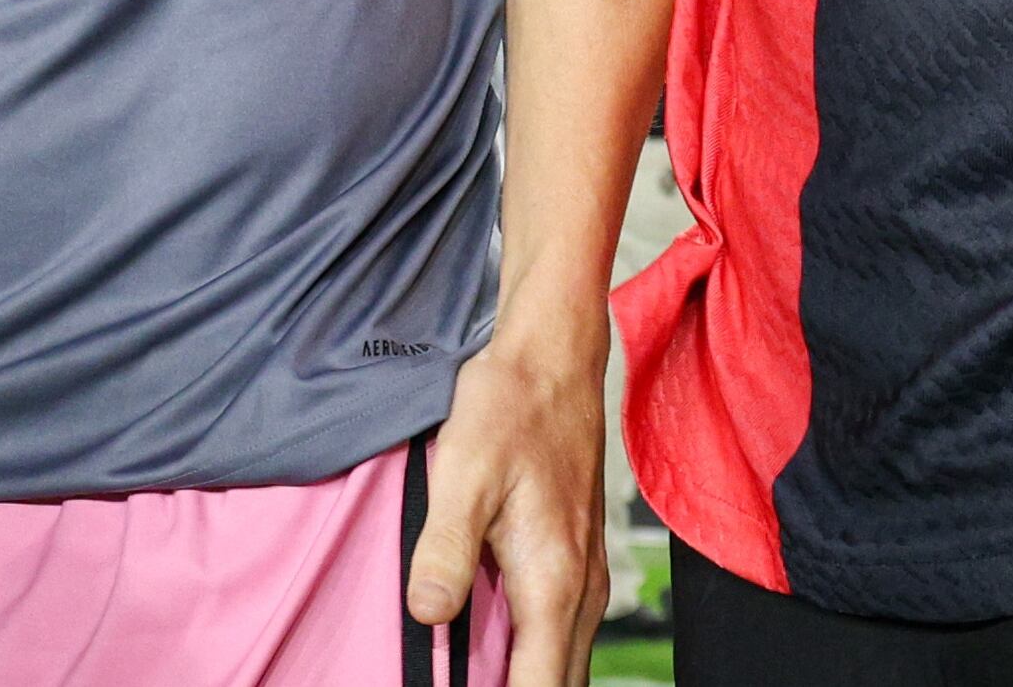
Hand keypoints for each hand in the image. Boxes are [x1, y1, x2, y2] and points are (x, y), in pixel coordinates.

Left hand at [407, 321, 610, 686]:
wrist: (553, 359)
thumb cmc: (511, 407)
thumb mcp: (464, 471)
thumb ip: (446, 547)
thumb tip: (427, 612)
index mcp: (553, 581)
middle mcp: (580, 590)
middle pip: (561, 686)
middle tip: (460, 686)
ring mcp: (585, 578)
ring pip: (565, 665)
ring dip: (527, 678)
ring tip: (471, 677)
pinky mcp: (578, 562)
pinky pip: (562, 635)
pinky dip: (535, 657)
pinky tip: (492, 652)